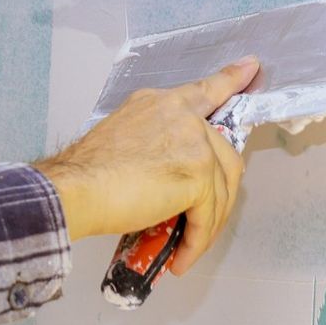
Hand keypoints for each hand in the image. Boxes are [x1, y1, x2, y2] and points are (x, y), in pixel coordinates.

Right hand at [34, 56, 254, 275]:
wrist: (75, 189)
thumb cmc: (86, 174)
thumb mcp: (123, 138)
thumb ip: (156, 143)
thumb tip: (173, 173)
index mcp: (162, 104)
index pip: (204, 91)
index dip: (230, 80)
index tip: (250, 67)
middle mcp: (183, 116)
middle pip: (225, 155)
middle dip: (220, 194)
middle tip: (204, 221)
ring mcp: (195, 143)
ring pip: (222, 190)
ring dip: (207, 224)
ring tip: (185, 248)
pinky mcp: (199, 174)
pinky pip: (209, 215)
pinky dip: (197, 241)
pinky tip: (182, 257)